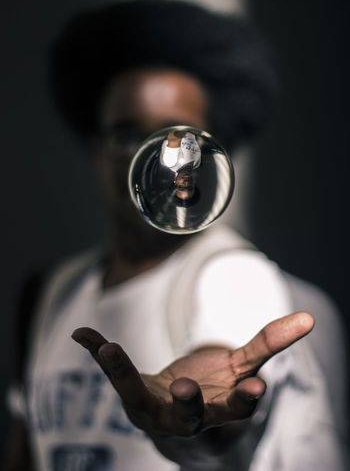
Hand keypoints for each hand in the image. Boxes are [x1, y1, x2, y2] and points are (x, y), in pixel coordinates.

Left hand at [72, 312, 313, 437]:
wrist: (182, 421)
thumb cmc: (216, 395)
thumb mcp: (242, 369)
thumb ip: (270, 344)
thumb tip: (308, 319)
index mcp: (220, 412)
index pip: (235, 410)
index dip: (245, 400)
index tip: (255, 387)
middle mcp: (185, 418)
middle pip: (186, 418)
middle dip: (188, 406)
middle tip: (185, 390)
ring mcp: (154, 409)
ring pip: (137, 397)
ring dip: (123, 375)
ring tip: (108, 350)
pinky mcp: (133, 394)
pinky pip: (115, 375)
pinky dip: (98, 352)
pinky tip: (82, 334)